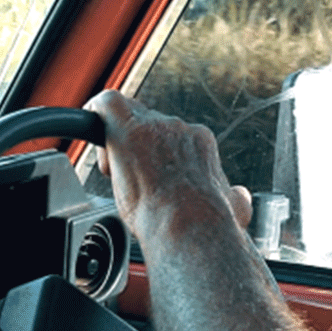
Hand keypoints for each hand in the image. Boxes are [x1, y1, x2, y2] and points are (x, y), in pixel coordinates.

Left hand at [84, 90, 251, 240]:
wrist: (189, 225)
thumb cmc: (206, 223)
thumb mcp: (233, 207)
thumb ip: (234, 199)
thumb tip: (240, 199)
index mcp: (202, 144)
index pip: (174, 138)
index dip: (158, 157)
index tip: (154, 178)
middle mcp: (179, 129)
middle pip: (150, 128)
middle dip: (137, 151)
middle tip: (130, 179)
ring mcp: (153, 126)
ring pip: (127, 121)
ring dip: (117, 145)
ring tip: (114, 174)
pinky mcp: (126, 127)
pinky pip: (106, 105)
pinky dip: (96, 113)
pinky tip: (91, 131)